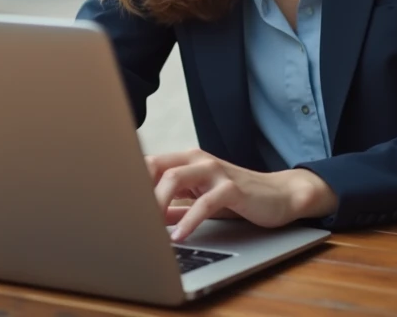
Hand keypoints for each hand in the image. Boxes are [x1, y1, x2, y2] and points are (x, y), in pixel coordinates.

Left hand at [146, 149, 337, 241]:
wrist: (279, 196)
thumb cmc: (237, 197)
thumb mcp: (200, 199)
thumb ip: (175, 205)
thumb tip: (145, 218)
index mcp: (186, 160)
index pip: (149, 163)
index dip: (131, 182)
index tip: (118, 203)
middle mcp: (198, 160)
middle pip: (155, 166)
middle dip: (138, 191)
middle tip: (130, 216)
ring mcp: (215, 171)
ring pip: (175, 178)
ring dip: (157, 203)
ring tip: (149, 227)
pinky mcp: (233, 187)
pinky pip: (204, 202)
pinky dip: (188, 220)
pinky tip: (179, 236)